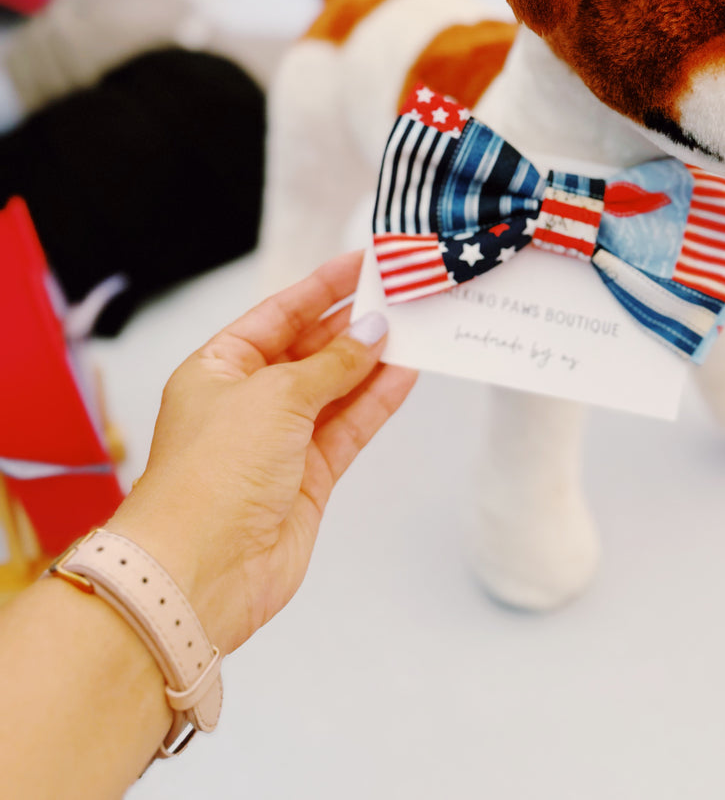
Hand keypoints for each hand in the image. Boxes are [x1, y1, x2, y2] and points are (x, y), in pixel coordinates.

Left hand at [107, 254, 415, 653]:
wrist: (203, 569)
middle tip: (398, 296)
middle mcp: (246, 402)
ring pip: (335, 390)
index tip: (361, 264)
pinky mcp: (308, 479)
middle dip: (352, 325)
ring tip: (414, 329)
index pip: (278, 314)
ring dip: (372, 362)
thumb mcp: (275, 395)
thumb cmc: (211, 475)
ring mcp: (279, 442)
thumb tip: (370, 333)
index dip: (321, 288)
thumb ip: (331, 363)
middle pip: (309, 350)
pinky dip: (377, 402)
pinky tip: (405, 375)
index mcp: (217, 369)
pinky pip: (349, 428)